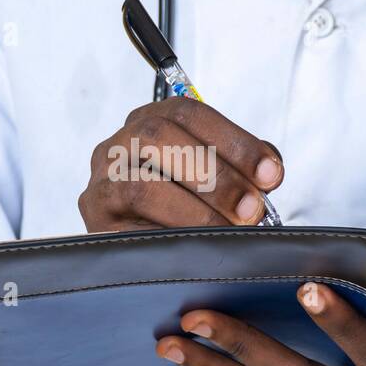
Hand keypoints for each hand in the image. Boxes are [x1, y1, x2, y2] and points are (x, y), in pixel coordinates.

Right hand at [79, 98, 282, 231]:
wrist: (138, 253)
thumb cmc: (178, 209)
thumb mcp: (211, 178)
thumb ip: (240, 166)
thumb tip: (269, 169)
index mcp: (148, 121)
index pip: (188, 112)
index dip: (234, 140)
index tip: (270, 173)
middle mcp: (118, 144)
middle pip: (159, 136)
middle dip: (216, 173)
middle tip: (251, 207)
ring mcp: (101, 182)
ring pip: (142, 185)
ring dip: (195, 210)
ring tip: (229, 228)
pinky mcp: (95, 221)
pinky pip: (131, 226)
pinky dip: (171, 235)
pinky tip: (200, 247)